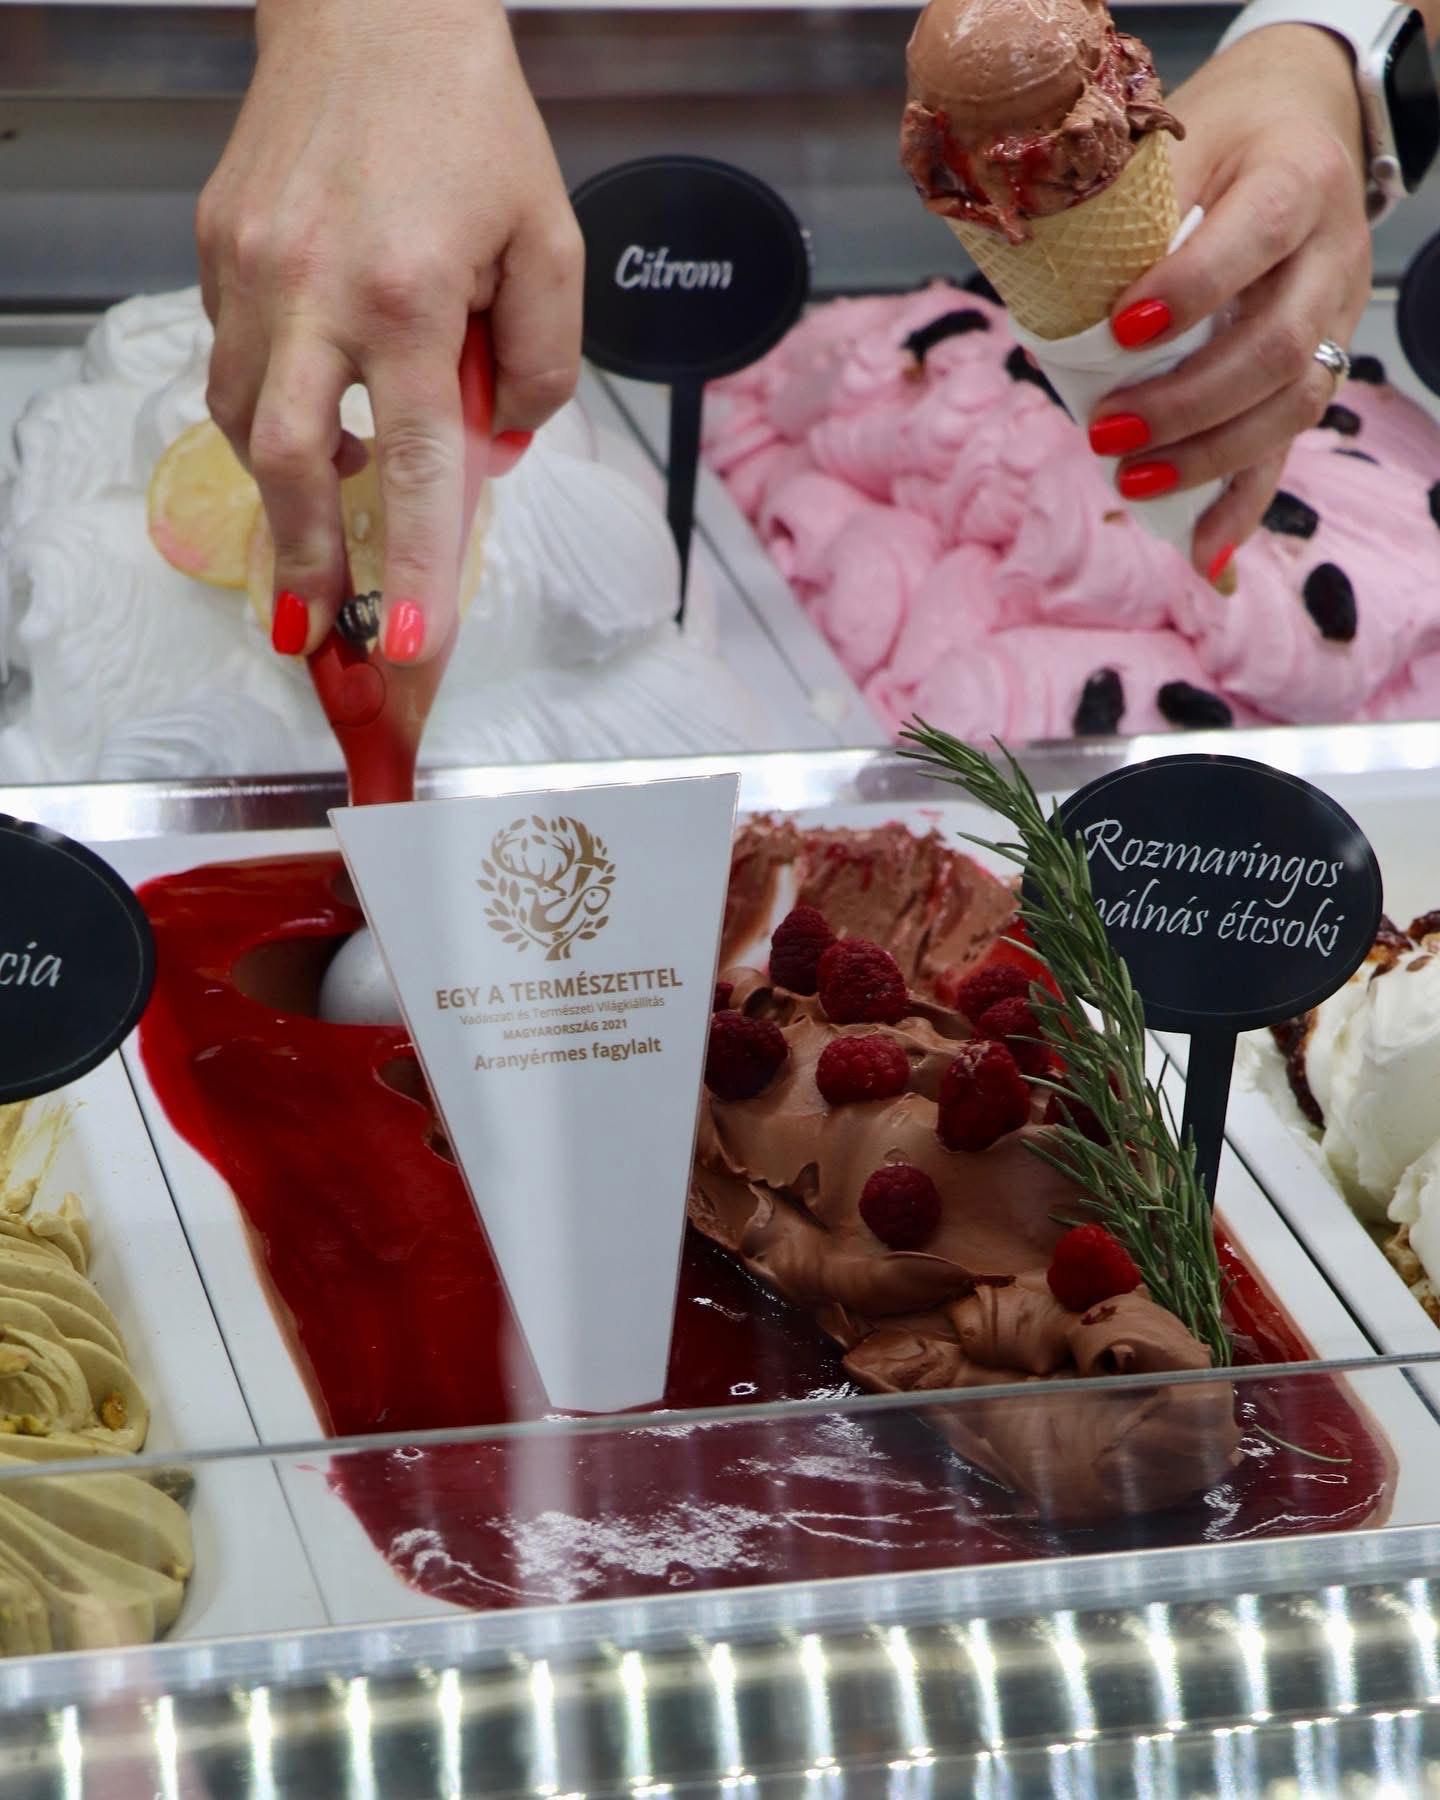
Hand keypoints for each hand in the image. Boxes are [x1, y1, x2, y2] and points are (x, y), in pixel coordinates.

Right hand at [196, 0, 582, 661]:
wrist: (373, 9)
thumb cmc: (472, 123)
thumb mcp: (550, 243)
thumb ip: (540, 362)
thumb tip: (494, 445)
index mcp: (408, 296)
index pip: (413, 467)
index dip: (406, 567)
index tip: (400, 644)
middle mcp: (314, 289)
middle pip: (290, 464)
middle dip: (301, 559)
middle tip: (312, 623)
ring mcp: (250, 268)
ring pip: (246, 418)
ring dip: (285, 486)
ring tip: (329, 514)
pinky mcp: (216, 246)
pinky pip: (235, 357)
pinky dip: (272, 405)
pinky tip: (315, 406)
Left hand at [1088, 26, 1370, 582]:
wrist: (1305, 124)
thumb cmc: (1224, 136)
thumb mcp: (1178, 138)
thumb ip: (1127, 207)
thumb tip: (1041, 288)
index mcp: (1293, 180)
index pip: (1255, 237)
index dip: (1192, 289)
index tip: (1120, 331)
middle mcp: (1328, 255)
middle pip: (1276, 345)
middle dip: (1187, 402)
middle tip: (1104, 432)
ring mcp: (1334, 317)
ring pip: (1292, 406)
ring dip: (1209, 459)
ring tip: (1131, 485)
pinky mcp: (1321, 366)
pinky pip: (1290, 446)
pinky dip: (1244, 505)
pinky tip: (1203, 553)